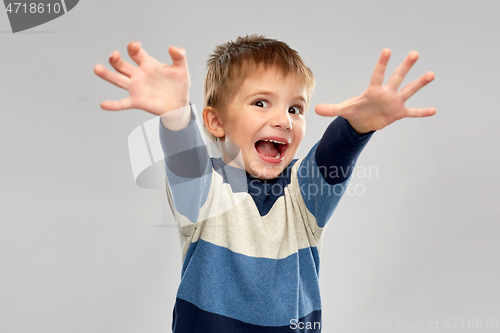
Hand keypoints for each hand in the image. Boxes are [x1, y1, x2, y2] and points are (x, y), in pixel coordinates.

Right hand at [94, 42, 189, 115]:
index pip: (136, 53)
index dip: (133, 48)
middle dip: (116, 59)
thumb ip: (179, 56)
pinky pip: (122, 103)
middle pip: (122, 65)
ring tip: (97, 68)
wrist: (180, 104)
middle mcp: (138, 75)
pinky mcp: (137, 101)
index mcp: (148, 64)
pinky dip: (113, 105)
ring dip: (107, 74)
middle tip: (114, 55)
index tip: (134, 46)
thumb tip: (173, 48)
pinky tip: (103, 105)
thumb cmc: (179, 85)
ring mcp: (136, 88)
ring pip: (118, 80)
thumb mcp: (182, 69)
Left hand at [315, 49, 435, 133]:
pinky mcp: (398, 113)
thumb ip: (331, 109)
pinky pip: (413, 112)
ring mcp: (394, 102)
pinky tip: (434, 110)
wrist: (362, 122)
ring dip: (419, 83)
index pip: (377, 74)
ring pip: (408, 90)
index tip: (387, 50)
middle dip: (405, 67)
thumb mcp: (342, 110)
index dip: (382, 63)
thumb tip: (315, 110)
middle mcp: (386, 93)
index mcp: (373, 90)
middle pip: (397, 77)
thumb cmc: (354, 111)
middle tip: (414, 53)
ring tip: (431, 74)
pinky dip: (422, 112)